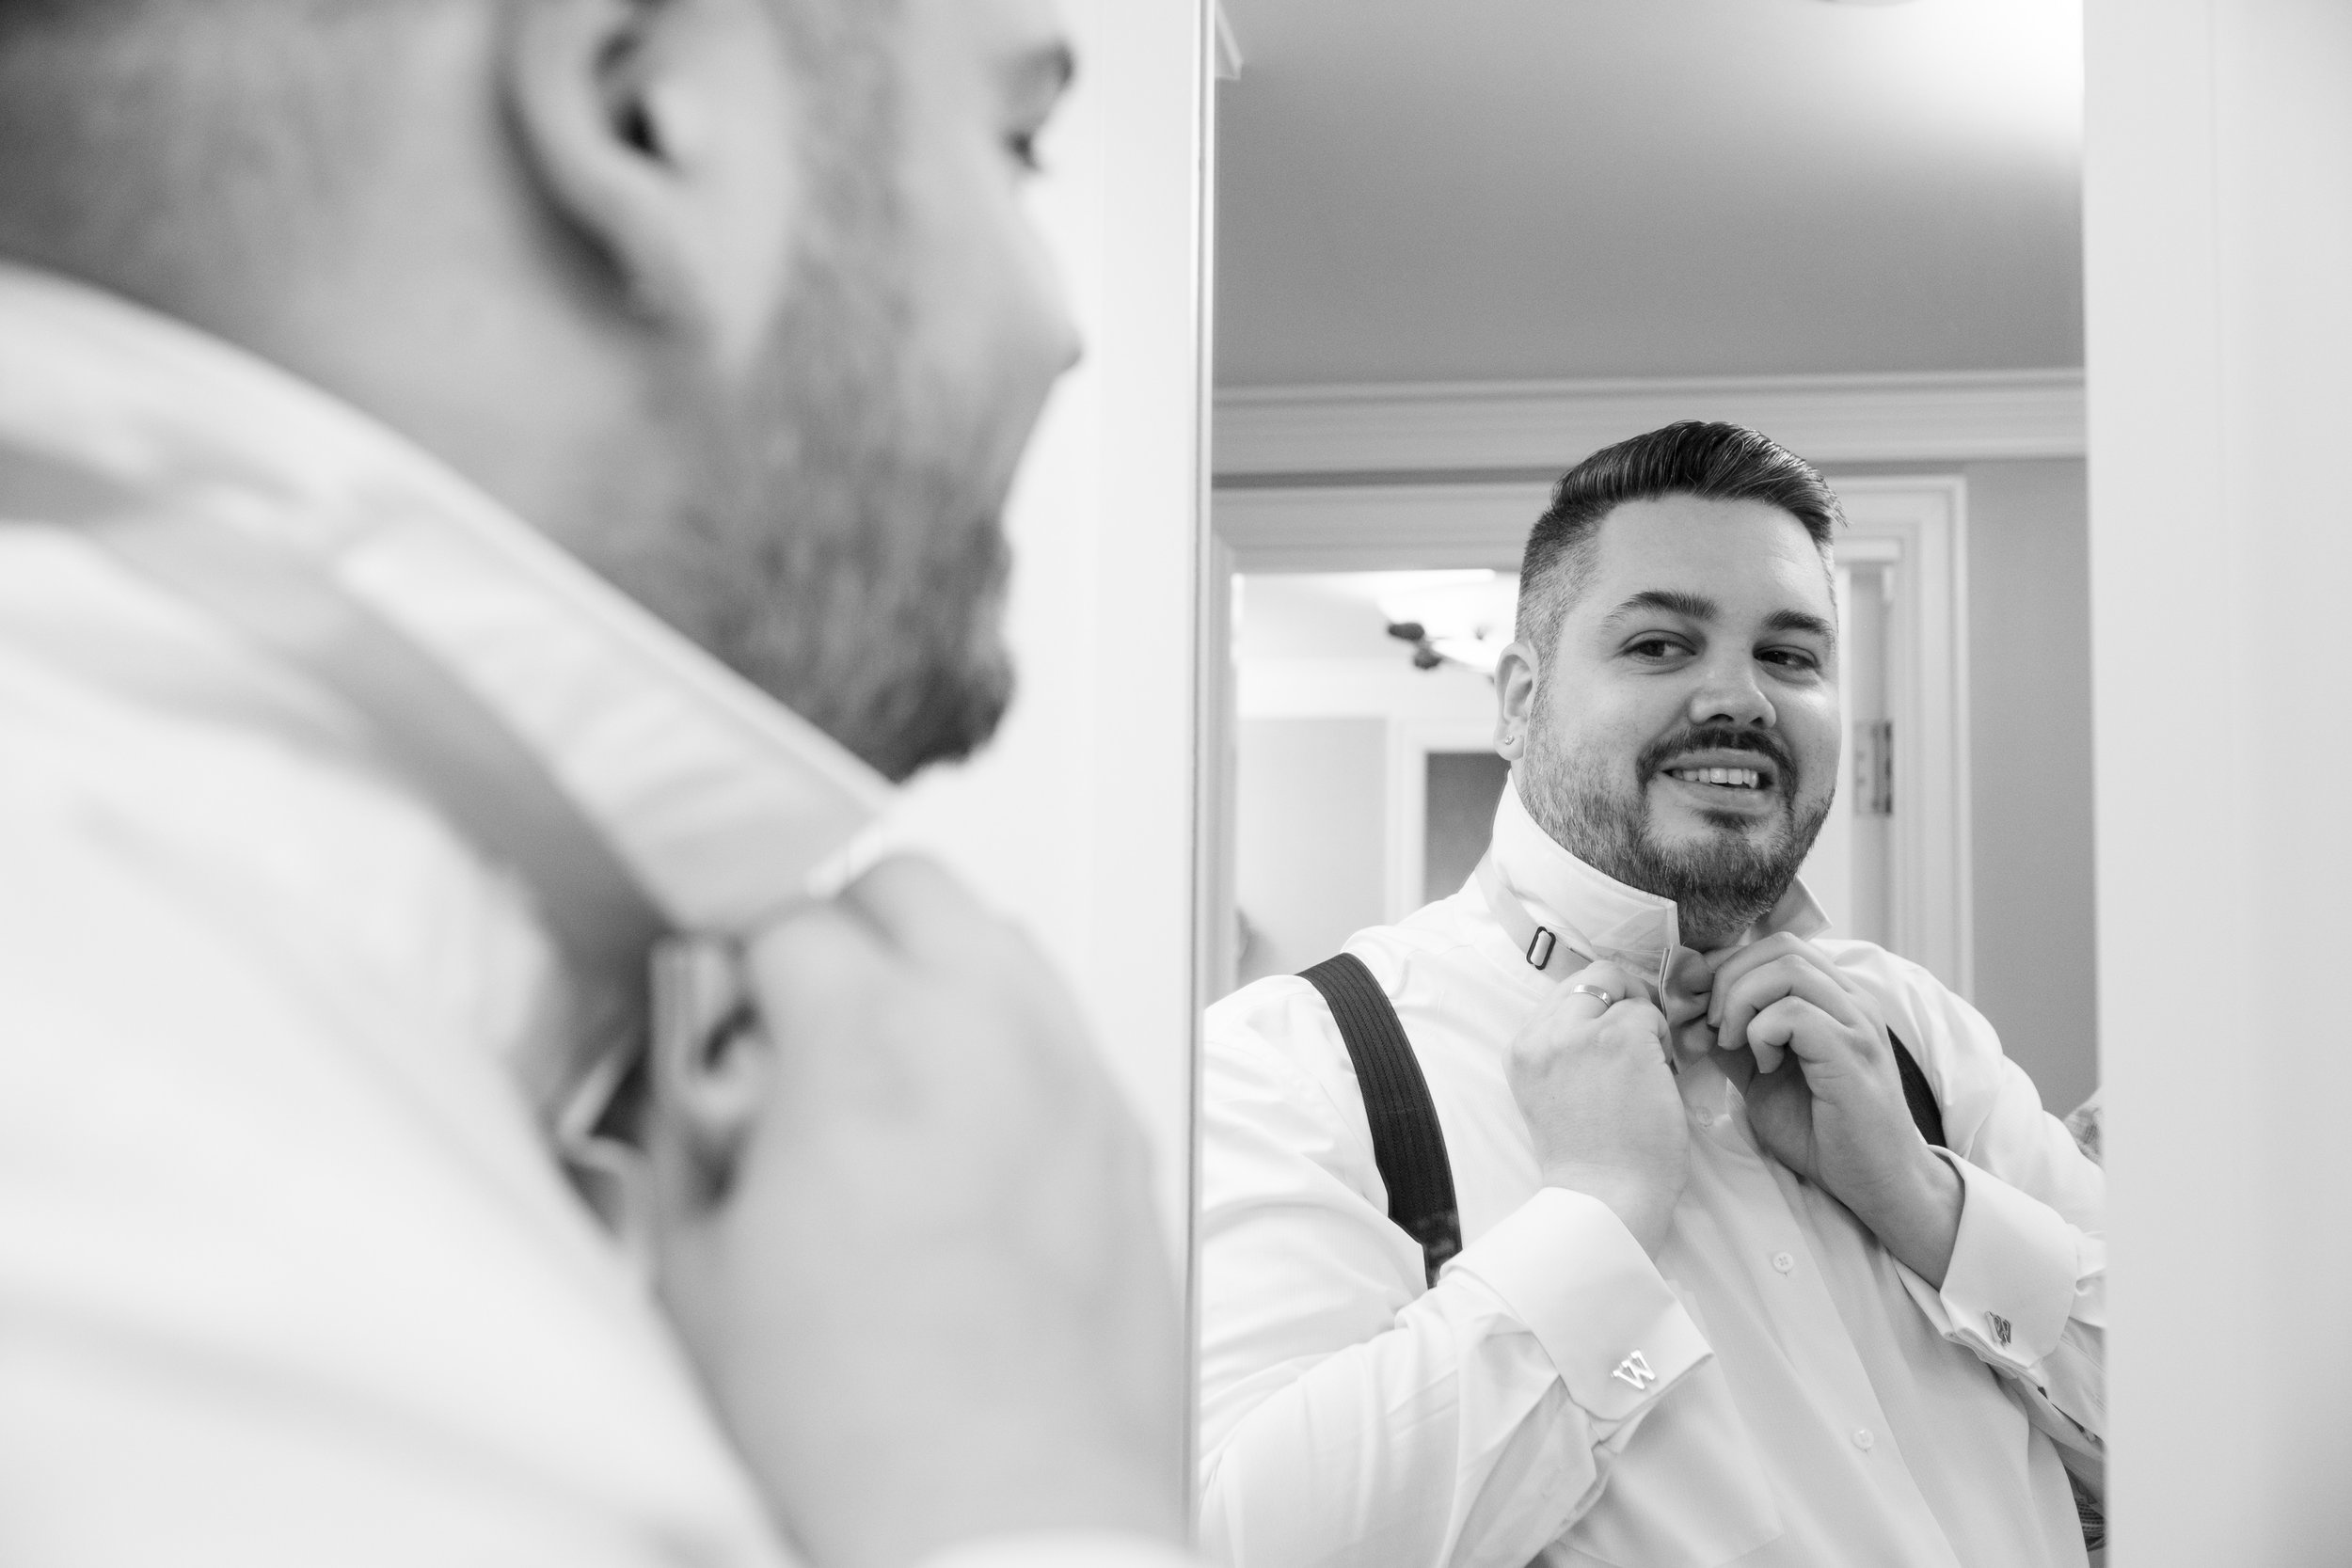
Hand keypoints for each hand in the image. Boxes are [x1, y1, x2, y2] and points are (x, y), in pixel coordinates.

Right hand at [644, 856, 1185, 1567]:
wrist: (1002, 1526)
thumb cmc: (861, 1434)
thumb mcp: (700, 1276)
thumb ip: (689, 1145)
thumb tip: (694, 1093)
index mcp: (865, 1047)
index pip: (786, 919)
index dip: (732, 959)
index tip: (717, 1004)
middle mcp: (987, 1036)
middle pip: (913, 887)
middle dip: (843, 925)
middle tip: (797, 1008)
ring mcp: (1073, 1083)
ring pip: (1005, 942)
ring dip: (937, 967)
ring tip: (885, 1063)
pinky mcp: (1126, 1145)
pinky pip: (1066, 1033)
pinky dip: (1010, 1039)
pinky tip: (965, 1127)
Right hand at [1505, 960, 1688, 1255]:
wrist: (1605, 1199)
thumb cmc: (1589, 1159)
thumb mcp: (1552, 1094)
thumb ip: (1564, 1052)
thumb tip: (1607, 1012)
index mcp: (1522, 1050)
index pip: (1564, 996)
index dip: (1599, 1006)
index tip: (1616, 1033)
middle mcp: (1544, 1035)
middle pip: (1591, 978)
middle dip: (1623, 997)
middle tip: (1643, 1034)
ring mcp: (1581, 1033)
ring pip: (1622, 990)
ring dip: (1644, 1021)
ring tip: (1650, 1062)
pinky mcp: (1622, 1039)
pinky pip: (1651, 1015)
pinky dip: (1664, 1039)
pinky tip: (1660, 1074)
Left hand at [1707, 934, 1960, 1283]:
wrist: (1874, 1181)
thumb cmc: (1820, 1131)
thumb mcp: (1759, 1074)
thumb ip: (1731, 1038)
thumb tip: (1686, 1011)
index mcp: (1832, 998)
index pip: (1775, 946)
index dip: (1725, 965)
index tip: (1695, 1002)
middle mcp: (1850, 1000)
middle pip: (1780, 947)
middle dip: (1728, 978)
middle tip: (1711, 1025)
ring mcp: (1856, 1023)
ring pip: (1787, 969)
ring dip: (1741, 1002)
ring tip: (1734, 1044)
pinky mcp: (1853, 1052)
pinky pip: (1795, 1013)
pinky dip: (1763, 1034)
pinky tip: (1765, 1066)